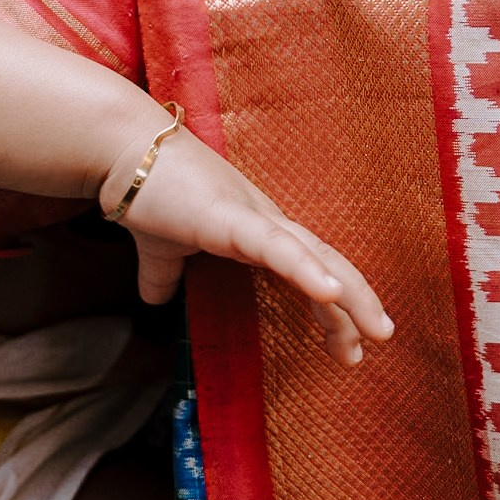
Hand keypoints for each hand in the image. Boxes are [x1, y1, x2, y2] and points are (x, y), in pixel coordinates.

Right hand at [99, 120, 393, 365]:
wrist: (122, 151)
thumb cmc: (146, 190)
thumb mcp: (162, 246)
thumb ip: (164, 274)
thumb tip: (153, 299)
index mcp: (255, 231)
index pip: (307, 269)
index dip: (331, 306)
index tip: (347, 348)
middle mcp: (265, 222)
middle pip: (326, 264)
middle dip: (356, 306)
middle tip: (377, 341)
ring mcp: (254, 219)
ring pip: (316, 258)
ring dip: (350, 295)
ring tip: (375, 329)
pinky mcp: (233, 218)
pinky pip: (277, 248)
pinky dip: (308, 269)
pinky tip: (332, 293)